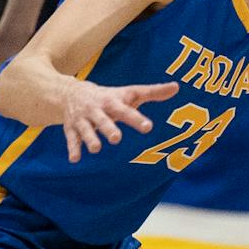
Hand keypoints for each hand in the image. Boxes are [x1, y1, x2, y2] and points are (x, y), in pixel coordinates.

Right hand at [60, 80, 177, 162]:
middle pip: (103, 120)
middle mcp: (96, 110)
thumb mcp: (129, 93)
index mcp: (112, 102)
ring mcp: (83, 120)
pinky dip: (73, 149)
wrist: (71, 93)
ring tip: (96, 149)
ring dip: (91, 139)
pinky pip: (71, 140)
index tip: (148, 127)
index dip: (136, 118)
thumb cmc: (109, 97)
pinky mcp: (71, 128)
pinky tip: (75, 160)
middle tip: (116, 138)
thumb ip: (152, 92)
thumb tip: (177, 87)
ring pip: (85, 130)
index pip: (126, 110)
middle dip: (109, 128)